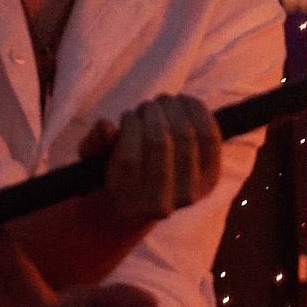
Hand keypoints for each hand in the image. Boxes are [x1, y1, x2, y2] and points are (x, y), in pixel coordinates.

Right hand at [86, 94, 222, 226]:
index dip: (129, 127)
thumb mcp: (94, 162)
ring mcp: (191, 194)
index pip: (129, 158)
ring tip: (163, 102)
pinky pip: (210, 136)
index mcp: (127, 203)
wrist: (149, 200)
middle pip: (160, 143)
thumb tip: (104, 125)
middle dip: (152, 113)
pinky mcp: (212, 178)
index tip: (127, 114)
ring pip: (186, 136)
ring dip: (174, 109)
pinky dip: (197, 112)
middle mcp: (162, 205)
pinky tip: (185, 101)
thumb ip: (94, 145)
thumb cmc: (117, 173)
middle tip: (147, 104)